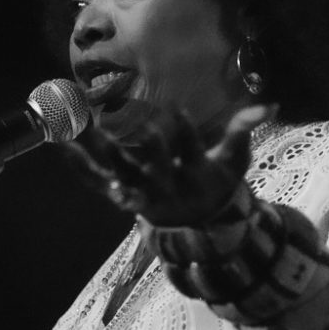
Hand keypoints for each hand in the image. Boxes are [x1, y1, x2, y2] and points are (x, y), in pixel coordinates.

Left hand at [71, 103, 276, 226]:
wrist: (197, 225)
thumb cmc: (218, 182)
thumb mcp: (235, 161)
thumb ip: (244, 131)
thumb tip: (269, 104)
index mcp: (196, 174)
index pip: (191, 151)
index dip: (185, 133)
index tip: (176, 109)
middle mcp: (164, 185)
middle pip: (148, 162)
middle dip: (135, 138)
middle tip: (120, 112)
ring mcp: (139, 190)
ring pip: (116, 169)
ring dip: (97, 146)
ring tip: (79, 121)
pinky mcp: (120, 193)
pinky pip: (95, 180)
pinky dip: (77, 163)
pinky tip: (59, 142)